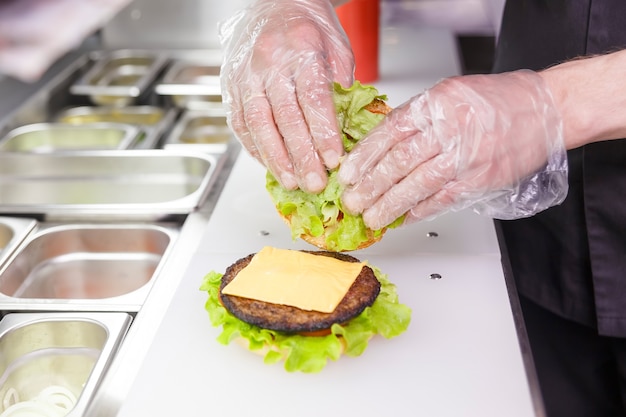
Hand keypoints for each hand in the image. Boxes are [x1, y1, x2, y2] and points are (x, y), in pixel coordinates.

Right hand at [219, 0, 353, 192]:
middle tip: (314, 183)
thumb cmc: (307, 25)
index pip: (313, 98)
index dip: (323, 133)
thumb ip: (340, 84)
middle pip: (285, 117)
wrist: (271, 3)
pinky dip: (254, 146)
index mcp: (301, 49)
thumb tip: (343, 125)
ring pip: (257, 123)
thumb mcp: (336, 45)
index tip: (334, 160)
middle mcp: (269, 62)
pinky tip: (269, 164)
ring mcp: (245, 74)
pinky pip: (239, 121)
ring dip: (275, 158)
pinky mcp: (230, 84)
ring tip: (291, 181)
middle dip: (301, 155)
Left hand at [338, 70, 568, 229]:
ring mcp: (466, 158)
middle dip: (370, 186)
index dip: (364, 157)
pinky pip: (443, 200)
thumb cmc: (494, 101)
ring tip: (372, 218)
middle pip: (399, 163)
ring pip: (418, 186)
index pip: (389, 133)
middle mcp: (450, 130)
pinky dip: (420, 211)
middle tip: (352, 202)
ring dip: (390, 205)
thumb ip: (415, 118)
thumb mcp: (447, 94)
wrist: (544, 110)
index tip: (347, 174)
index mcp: (436, 104)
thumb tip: (378, 147)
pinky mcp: (481, 180)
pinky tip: (403, 219)